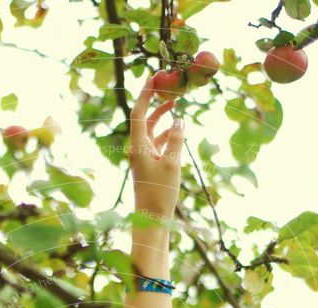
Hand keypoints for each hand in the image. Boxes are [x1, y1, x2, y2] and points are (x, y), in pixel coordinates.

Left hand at [127, 72, 184, 222]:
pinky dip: (167, 136)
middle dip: (156, 104)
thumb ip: (177, 139)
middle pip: (145, 119)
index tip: (154, 77)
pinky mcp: (150, 167)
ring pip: (152, 132)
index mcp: (138, 145)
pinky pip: (158, 145)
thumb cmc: (160, 193)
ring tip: (177, 107)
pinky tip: (178, 133)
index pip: (138, 112)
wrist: (152, 220)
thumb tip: (179, 120)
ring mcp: (143, 158)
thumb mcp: (172, 164)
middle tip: (170, 89)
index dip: (145, 93)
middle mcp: (138, 149)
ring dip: (163, 119)